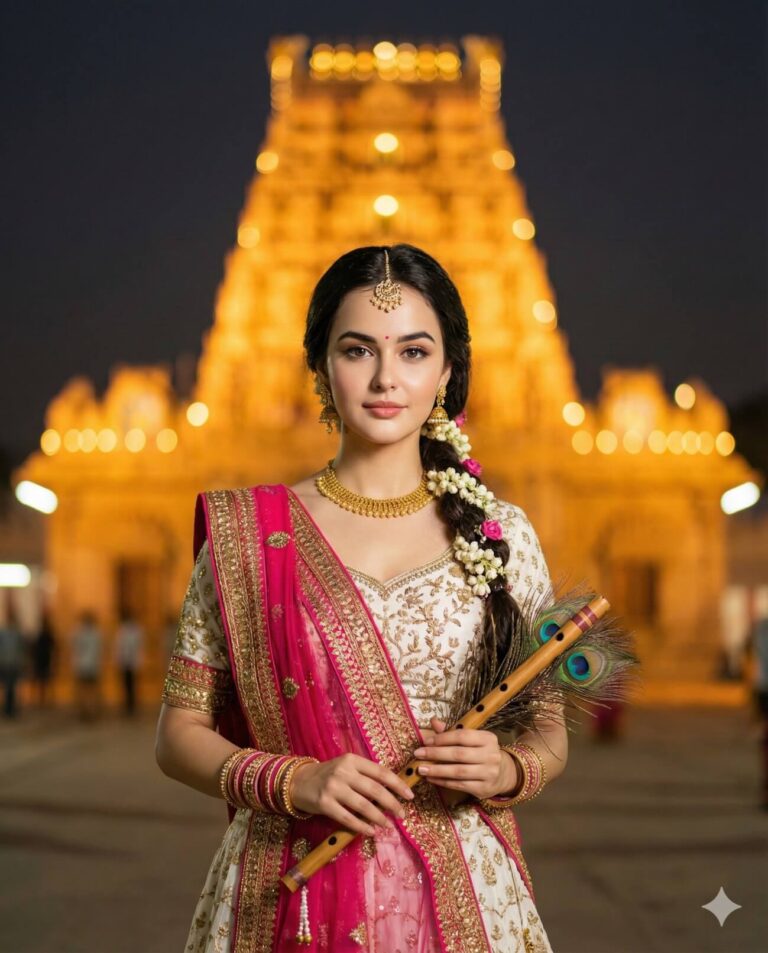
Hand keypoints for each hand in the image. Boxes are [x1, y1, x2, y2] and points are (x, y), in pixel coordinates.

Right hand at [290, 753, 414, 836]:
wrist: (298, 782)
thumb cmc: (328, 775)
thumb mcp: (346, 768)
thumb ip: (365, 775)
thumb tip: (392, 791)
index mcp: (352, 760)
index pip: (380, 772)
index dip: (397, 784)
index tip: (409, 795)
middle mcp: (343, 772)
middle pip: (374, 790)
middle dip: (392, 803)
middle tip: (402, 814)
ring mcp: (333, 788)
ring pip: (363, 805)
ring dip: (379, 818)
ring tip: (389, 826)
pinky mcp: (324, 804)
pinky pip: (348, 818)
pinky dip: (362, 826)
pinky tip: (371, 831)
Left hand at [412, 716, 517, 799]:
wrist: (502, 774)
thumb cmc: (480, 752)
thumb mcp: (471, 739)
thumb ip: (451, 731)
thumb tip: (433, 722)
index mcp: (487, 738)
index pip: (462, 736)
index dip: (442, 738)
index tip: (425, 741)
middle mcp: (491, 755)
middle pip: (459, 754)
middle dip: (436, 754)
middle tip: (418, 754)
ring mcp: (489, 773)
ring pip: (458, 772)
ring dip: (437, 770)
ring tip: (421, 769)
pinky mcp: (483, 788)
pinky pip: (459, 785)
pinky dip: (443, 782)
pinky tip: (432, 779)